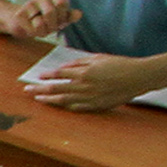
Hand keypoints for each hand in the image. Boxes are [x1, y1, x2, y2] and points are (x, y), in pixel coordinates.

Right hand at [9, 0, 78, 39]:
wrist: (22, 22)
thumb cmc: (44, 19)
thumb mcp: (60, 18)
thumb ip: (69, 16)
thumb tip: (79, 14)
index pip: (62, 2)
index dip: (62, 15)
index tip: (60, 19)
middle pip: (50, 12)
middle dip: (52, 25)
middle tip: (50, 26)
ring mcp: (29, 3)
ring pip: (41, 22)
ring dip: (44, 30)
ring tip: (41, 27)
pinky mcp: (20, 14)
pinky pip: (33, 28)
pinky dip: (34, 32)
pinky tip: (31, 28)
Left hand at [22, 53, 148, 112]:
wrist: (138, 77)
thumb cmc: (119, 65)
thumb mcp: (98, 58)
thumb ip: (80, 62)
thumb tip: (65, 67)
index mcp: (85, 72)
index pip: (60, 74)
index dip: (48, 76)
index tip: (38, 78)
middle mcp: (84, 86)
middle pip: (57, 89)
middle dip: (41, 90)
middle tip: (28, 91)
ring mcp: (90, 98)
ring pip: (64, 100)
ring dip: (50, 100)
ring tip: (38, 100)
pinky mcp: (96, 106)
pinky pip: (77, 108)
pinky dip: (66, 107)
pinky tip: (58, 106)